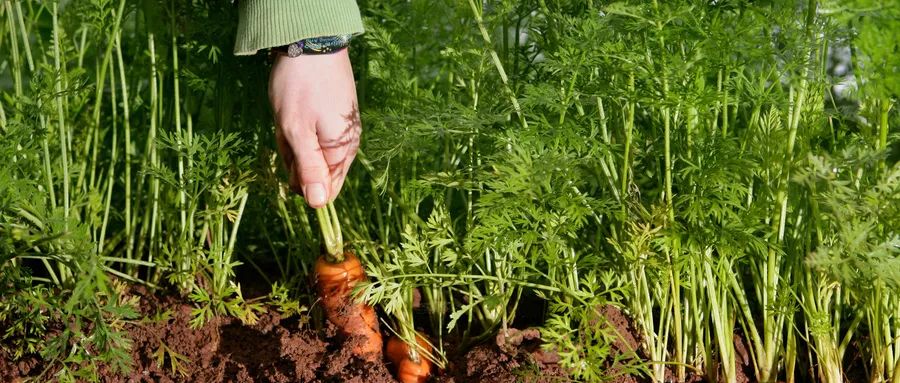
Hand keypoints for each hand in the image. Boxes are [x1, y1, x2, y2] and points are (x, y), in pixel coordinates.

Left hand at [268, 49, 360, 207]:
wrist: (312, 44)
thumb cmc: (301, 88)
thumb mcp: (297, 131)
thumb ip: (308, 169)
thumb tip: (318, 206)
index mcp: (341, 152)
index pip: (324, 191)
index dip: (300, 181)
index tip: (290, 155)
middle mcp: (346, 146)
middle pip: (314, 172)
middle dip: (294, 156)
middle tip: (287, 129)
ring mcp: (340, 131)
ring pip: (310, 152)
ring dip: (293, 140)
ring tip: (289, 116)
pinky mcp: (333, 118)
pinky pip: (312, 136)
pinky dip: (297, 127)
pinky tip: (293, 110)